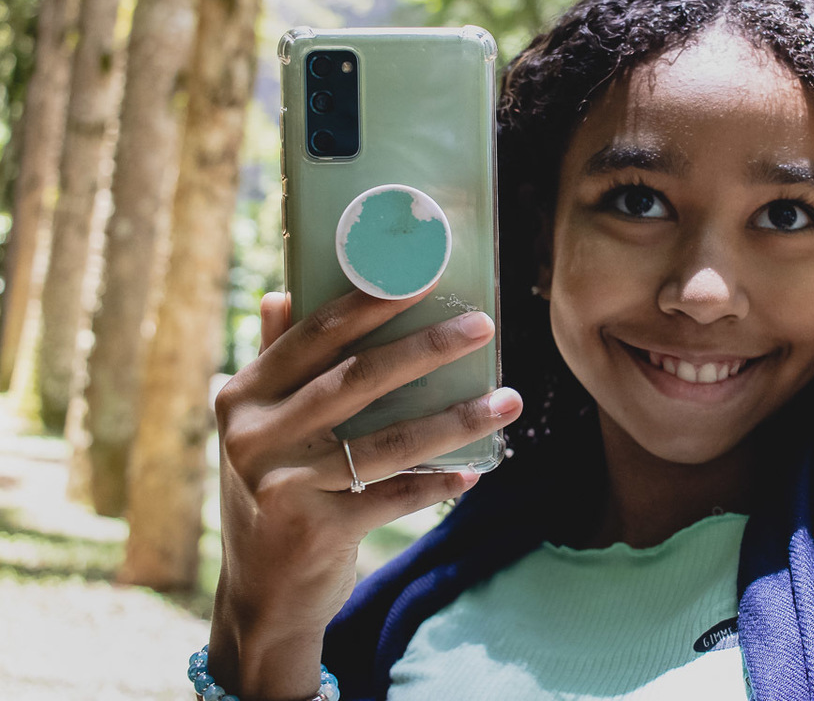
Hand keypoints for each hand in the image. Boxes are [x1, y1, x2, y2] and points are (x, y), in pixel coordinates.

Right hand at [206, 288, 521, 699]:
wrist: (261, 596)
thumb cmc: (274, 492)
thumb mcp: (259, 429)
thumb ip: (273, 363)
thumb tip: (282, 292)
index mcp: (244, 396)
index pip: (314, 336)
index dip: (370, 304)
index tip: (424, 279)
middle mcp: (255, 437)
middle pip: (356, 378)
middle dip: (427, 349)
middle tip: (483, 326)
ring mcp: (283, 486)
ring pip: (387, 441)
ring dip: (456, 419)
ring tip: (508, 401)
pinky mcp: (316, 532)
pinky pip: (394, 498)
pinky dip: (438, 484)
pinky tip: (475, 470)